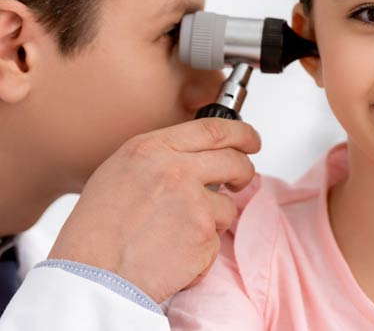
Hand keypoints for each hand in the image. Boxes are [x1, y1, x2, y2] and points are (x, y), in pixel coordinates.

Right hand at [48, 118, 260, 302]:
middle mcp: (176, 169)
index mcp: (152, 149)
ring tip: (175, 236)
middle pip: (235, 161)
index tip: (251, 140)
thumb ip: (160, 158)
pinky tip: (173, 257)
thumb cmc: (95, 231)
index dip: (241, 133)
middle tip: (239, 182)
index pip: (213, 129)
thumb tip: (195, 158)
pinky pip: (216, 243)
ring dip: (212, 222)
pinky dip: (201, 254)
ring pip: (227, 206)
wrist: (90, 277)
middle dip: (244, 172)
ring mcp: (193, 202)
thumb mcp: (119, 172)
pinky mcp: (204, 234)